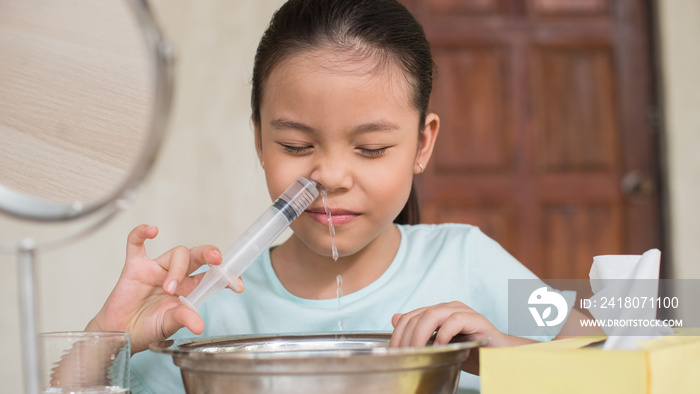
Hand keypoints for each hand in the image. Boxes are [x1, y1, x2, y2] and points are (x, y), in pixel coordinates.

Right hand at [85, 225, 243, 353]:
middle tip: (216, 259)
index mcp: (189, 289)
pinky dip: (141, 234)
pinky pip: (137, 244)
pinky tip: (151, 230)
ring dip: (176, 269)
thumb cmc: (146, 329)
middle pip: (197, 256)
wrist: (120, 333)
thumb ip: (182, 319)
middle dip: (209, 254)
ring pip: (176, 253)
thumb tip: (199, 325)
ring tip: (167, 288)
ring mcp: (156, 269)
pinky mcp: (135, 267)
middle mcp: (176, 275)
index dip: (225, 276)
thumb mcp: (168, 326)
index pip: (211, 276)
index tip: (237, 284)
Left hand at [389, 301, 504, 348]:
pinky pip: (454, 321)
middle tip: (405, 354)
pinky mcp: (475, 319)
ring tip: (418, 351)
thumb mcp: (441, 346)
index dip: (398, 333)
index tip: (394, 352)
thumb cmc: (470, 352)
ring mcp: (462, 311)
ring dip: (420, 335)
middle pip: (418, 316)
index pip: (409, 317)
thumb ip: (420, 333)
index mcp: (437, 313)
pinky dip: (444, 335)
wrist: (500, 356)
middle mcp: (447, 308)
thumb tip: (394, 319)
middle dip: (407, 337)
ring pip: (432, 315)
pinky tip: (441, 347)